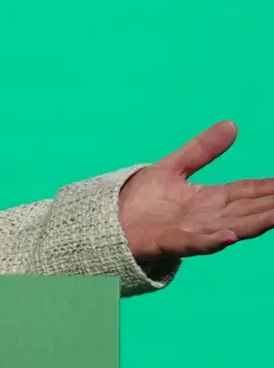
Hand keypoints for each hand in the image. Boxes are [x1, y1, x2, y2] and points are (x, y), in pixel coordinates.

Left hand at [119, 121, 273, 263]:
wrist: (110, 222)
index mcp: (211, 199)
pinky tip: (229, 236)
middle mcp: (208, 217)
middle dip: (272, 205)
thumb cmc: (142, 199)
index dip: (271, 187)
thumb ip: (203, 149)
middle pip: (249, 210)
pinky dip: (212, 241)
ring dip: (256, 222)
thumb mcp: (174, 166)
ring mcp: (191, 231)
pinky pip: (193, 243)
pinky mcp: (169, 242)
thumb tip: (232, 124)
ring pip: (232, 227)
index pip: (249, 191)